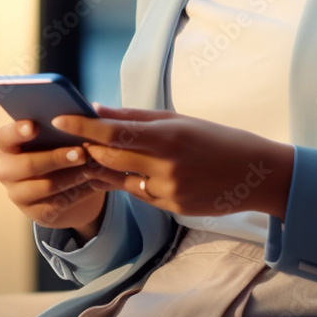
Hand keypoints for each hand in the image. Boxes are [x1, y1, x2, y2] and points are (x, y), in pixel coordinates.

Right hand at [0, 118, 109, 238]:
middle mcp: (6, 171)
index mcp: (6, 145)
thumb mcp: (57, 136)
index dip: (18, 131)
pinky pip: (58, 205)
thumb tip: (87, 112)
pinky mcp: (35, 213)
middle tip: (82, 152)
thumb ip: (62, 125)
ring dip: (72, 177)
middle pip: (28, 165)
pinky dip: (79, 193)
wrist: (62, 186)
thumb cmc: (58, 148)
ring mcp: (18, 194)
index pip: (5, 136)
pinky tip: (94, 184)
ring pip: (46, 186)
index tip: (36, 126)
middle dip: (56, 158)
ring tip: (94, 168)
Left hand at [52, 105, 294, 218]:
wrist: (255, 174)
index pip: (114, 130)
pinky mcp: (171, 208)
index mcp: (168, 135)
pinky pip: (139, 193)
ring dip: (102, 168)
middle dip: (88, 148)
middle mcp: (166, 165)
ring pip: (120, 179)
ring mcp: (168, 190)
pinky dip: (129, 182)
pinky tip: (127, 173)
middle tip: (68, 137)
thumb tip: (98, 109)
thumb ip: (136, 117)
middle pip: (109, 157)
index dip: (83, 125)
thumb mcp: (179, 120)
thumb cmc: (216, 139)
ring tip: (89, 156)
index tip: (60, 118)